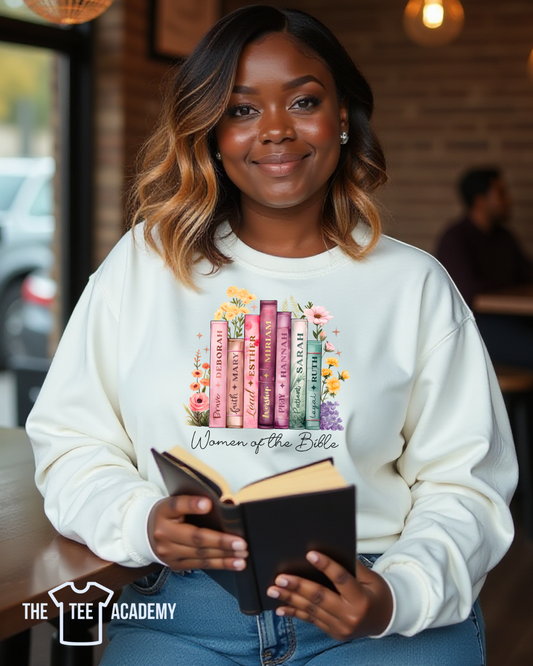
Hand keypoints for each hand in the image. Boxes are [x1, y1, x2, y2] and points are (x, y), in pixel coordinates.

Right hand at [148, 496, 247, 571]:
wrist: (146, 533)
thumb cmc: (167, 515)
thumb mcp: (174, 503)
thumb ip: (193, 501)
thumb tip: (218, 504)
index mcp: (164, 513)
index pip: (177, 506)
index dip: (193, 505)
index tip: (208, 504)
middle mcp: (164, 535)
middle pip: (195, 538)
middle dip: (220, 542)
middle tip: (241, 543)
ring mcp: (169, 553)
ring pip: (200, 555)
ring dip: (224, 557)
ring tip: (241, 555)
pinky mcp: (175, 565)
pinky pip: (201, 565)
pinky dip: (220, 564)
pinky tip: (234, 563)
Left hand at [266, 552, 392, 640]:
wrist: (385, 620)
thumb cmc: (377, 593)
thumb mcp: (371, 578)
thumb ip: (352, 566)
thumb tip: (330, 550)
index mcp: (361, 599)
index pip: (341, 579)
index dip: (326, 566)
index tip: (310, 554)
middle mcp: (350, 615)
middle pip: (320, 597)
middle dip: (298, 586)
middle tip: (280, 577)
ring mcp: (340, 627)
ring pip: (311, 610)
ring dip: (290, 599)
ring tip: (274, 589)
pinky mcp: (333, 633)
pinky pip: (311, 621)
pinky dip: (295, 613)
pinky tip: (281, 608)